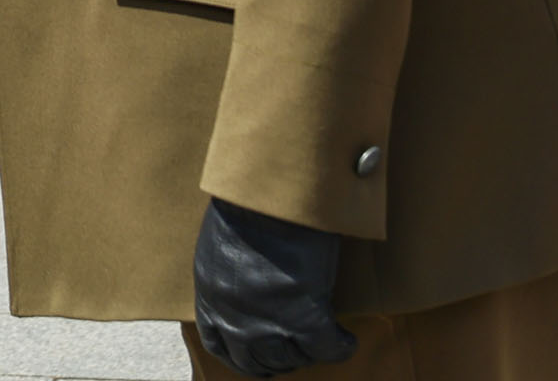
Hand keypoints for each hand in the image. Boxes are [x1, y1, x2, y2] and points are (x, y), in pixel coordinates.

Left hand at [191, 198, 357, 376]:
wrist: (270, 195)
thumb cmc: (246, 204)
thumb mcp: (223, 244)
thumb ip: (230, 273)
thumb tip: (246, 282)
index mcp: (210, 296)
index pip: (218, 343)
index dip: (239, 354)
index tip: (255, 355)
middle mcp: (234, 318)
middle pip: (254, 361)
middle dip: (274, 362)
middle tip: (292, 354)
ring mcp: (268, 323)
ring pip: (290, 359)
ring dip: (306, 354)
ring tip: (320, 343)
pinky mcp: (303, 318)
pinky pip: (327, 348)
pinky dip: (340, 346)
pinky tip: (347, 339)